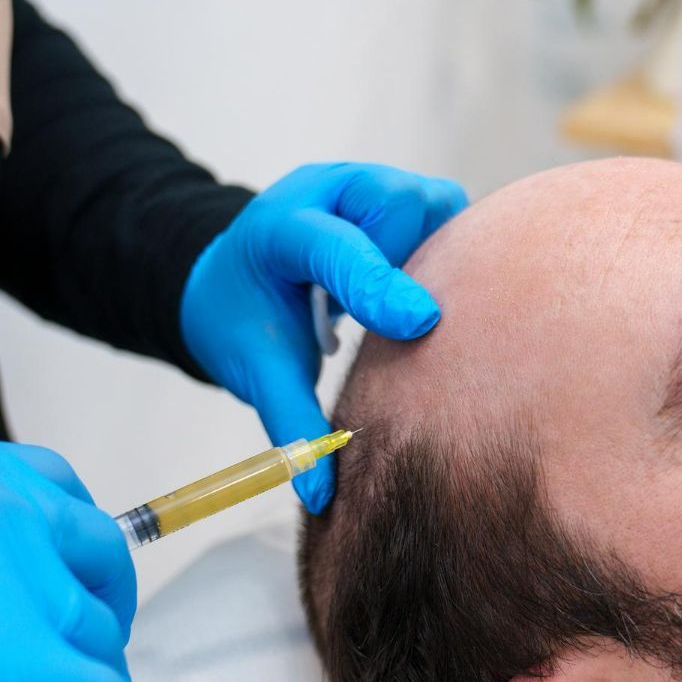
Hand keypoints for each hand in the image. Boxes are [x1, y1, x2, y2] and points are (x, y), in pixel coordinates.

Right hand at [0, 432, 204, 681]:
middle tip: (96, 637)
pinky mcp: (22, 664)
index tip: (72, 570)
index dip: (69, 543)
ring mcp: (21, 584)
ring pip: (95, 631)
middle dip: (106, 599)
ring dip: (102, 668)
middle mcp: (6, 513)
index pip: (49, 491)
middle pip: (96, 555)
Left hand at [181, 162, 466, 512]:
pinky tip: (423, 289)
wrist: (231, 275)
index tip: (421, 324)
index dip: (377, 284)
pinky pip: (450, 212)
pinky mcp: (400, 195)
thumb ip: (292, 424)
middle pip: (398, 205)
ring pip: (434, 203)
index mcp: (280, 227)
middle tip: (394, 320)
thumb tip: (322, 495)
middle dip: (409, 263)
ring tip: (402, 303)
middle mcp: (328, 191)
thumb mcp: (256, 370)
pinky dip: (449, 251)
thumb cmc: (242, 320)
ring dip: (435, 255)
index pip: (334, 247)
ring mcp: (367, 186)